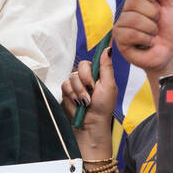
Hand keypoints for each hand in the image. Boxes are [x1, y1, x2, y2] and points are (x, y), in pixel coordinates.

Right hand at [60, 46, 116, 161]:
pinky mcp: (66, 93)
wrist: (91, 124)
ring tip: (85, 102)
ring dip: (78, 92)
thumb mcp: (109, 85)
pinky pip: (64, 87)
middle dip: (84, 83)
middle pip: (79, 68)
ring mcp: (75, 85)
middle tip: (90, 94)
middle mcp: (85, 78)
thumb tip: (108, 48)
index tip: (93, 82)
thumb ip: (106, 67)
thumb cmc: (103, 107)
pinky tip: (77, 104)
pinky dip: (71, 96)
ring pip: (71, 79)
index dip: (89, 72)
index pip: (89, 62)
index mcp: (97, 74)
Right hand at [113, 0, 172, 76]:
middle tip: (157, 22)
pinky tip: (148, 43)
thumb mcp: (171, 5)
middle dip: (152, 13)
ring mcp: (121, 24)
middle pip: (133, 1)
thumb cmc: (172, 30)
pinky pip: (129, 33)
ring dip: (150, 28)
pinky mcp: (119, 39)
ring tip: (154, 34)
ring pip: (132, 18)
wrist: (171, 53)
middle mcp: (127, 10)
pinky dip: (144, 38)